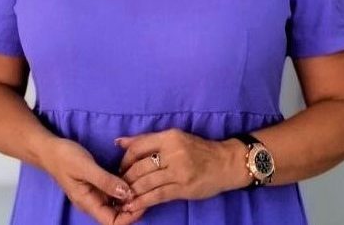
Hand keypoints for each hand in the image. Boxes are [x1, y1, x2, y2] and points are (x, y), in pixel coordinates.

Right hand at [41, 137, 145, 224]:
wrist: (50, 149)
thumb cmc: (65, 158)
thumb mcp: (86, 167)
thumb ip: (105, 181)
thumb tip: (126, 194)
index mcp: (88, 203)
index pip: (113, 222)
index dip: (130, 216)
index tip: (142, 200)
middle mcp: (94, 202)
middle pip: (118, 214)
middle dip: (134, 205)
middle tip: (147, 189)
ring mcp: (96, 193)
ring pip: (118, 202)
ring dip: (130, 196)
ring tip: (143, 182)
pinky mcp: (98, 183)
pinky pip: (115, 190)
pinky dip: (125, 186)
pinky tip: (133, 176)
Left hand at [115, 128, 244, 213]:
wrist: (226, 163)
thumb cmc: (198, 150)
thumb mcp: (175, 138)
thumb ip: (147, 140)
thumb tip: (119, 142)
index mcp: (169, 137)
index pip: (137, 147)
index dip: (124, 160)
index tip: (120, 169)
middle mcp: (173, 152)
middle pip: (139, 167)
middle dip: (125, 179)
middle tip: (117, 187)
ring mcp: (178, 171)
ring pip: (146, 182)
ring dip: (131, 192)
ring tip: (122, 199)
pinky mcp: (183, 187)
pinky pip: (157, 195)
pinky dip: (142, 202)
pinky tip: (133, 206)